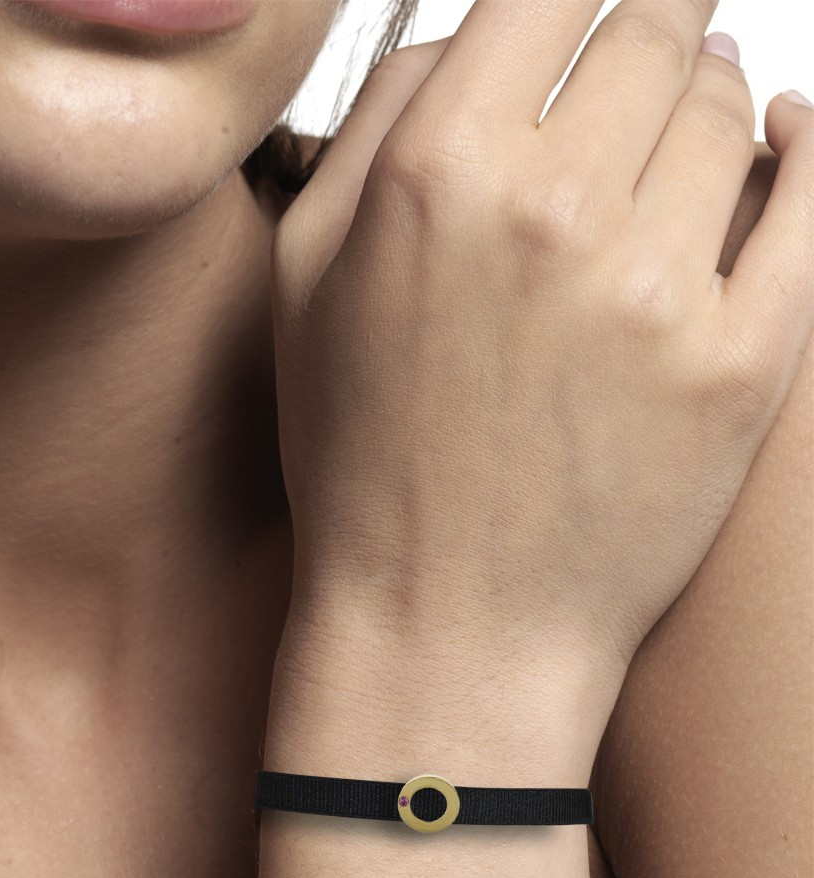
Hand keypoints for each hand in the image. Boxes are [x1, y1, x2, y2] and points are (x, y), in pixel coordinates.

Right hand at [270, 0, 812, 680]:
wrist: (446, 626)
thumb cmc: (363, 466)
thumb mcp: (303, 287)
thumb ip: (375, 129)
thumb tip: (457, 38)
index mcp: (431, 178)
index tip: (587, 3)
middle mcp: (550, 212)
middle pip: (652, 30)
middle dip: (649, 29)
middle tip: (644, 53)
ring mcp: (658, 288)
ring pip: (728, 110)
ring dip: (707, 101)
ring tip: (675, 139)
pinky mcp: (743, 361)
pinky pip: (813, 196)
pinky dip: (805, 148)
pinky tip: (785, 139)